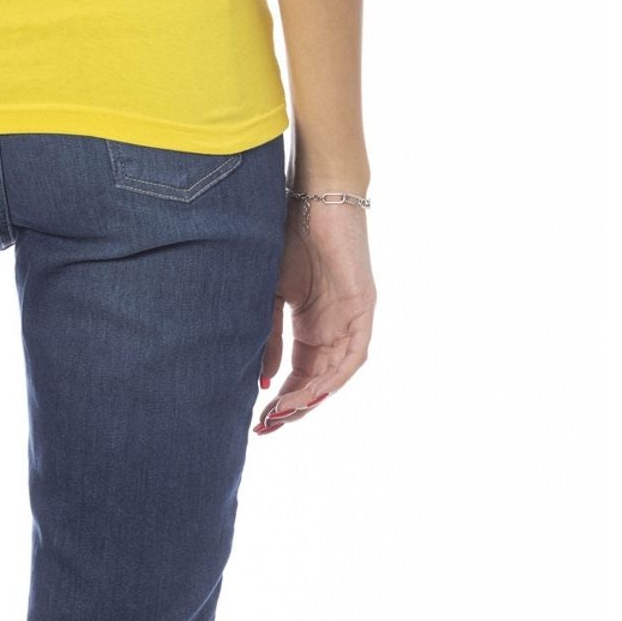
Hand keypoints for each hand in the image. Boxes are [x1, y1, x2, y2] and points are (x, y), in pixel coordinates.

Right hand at [254, 200, 374, 434]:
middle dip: (293, 406)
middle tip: (267, 426)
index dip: (280, 397)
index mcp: (312, 323)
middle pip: (317, 380)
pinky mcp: (363, 308)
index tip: (258, 418)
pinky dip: (334, 377)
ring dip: (310, 397)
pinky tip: (312, 393)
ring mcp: (351, 319)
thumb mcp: (271, 292)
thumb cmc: (286, 233)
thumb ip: (269, 334)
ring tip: (283, 414)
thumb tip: (264, 381)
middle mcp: (335, 327)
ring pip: (335, 374)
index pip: (299, 372)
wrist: (313, 194)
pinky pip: (353, 355)